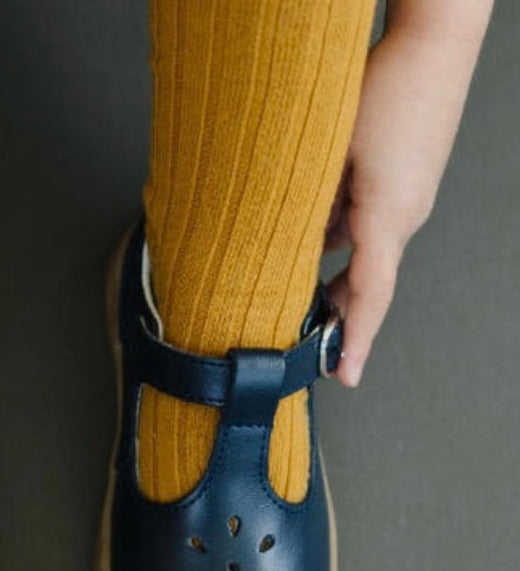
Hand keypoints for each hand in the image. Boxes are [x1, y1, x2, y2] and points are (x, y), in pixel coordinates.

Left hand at [324, 0, 492, 386]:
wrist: (434, 37)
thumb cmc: (386, 84)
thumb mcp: (329, 154)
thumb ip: (313, 207)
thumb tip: (292, 244)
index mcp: (388, 215)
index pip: (370, 297)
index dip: (355, 340)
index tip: (343, 376)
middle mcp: (405, 216)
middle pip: (367, 285)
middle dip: (339, 320)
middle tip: (309, 351)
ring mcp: (408, 201)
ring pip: (364, 257)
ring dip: (335, 282)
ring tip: (300, 308)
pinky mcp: (405, 184)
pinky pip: (368, 229)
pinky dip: (341, 247)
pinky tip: (311, 248)